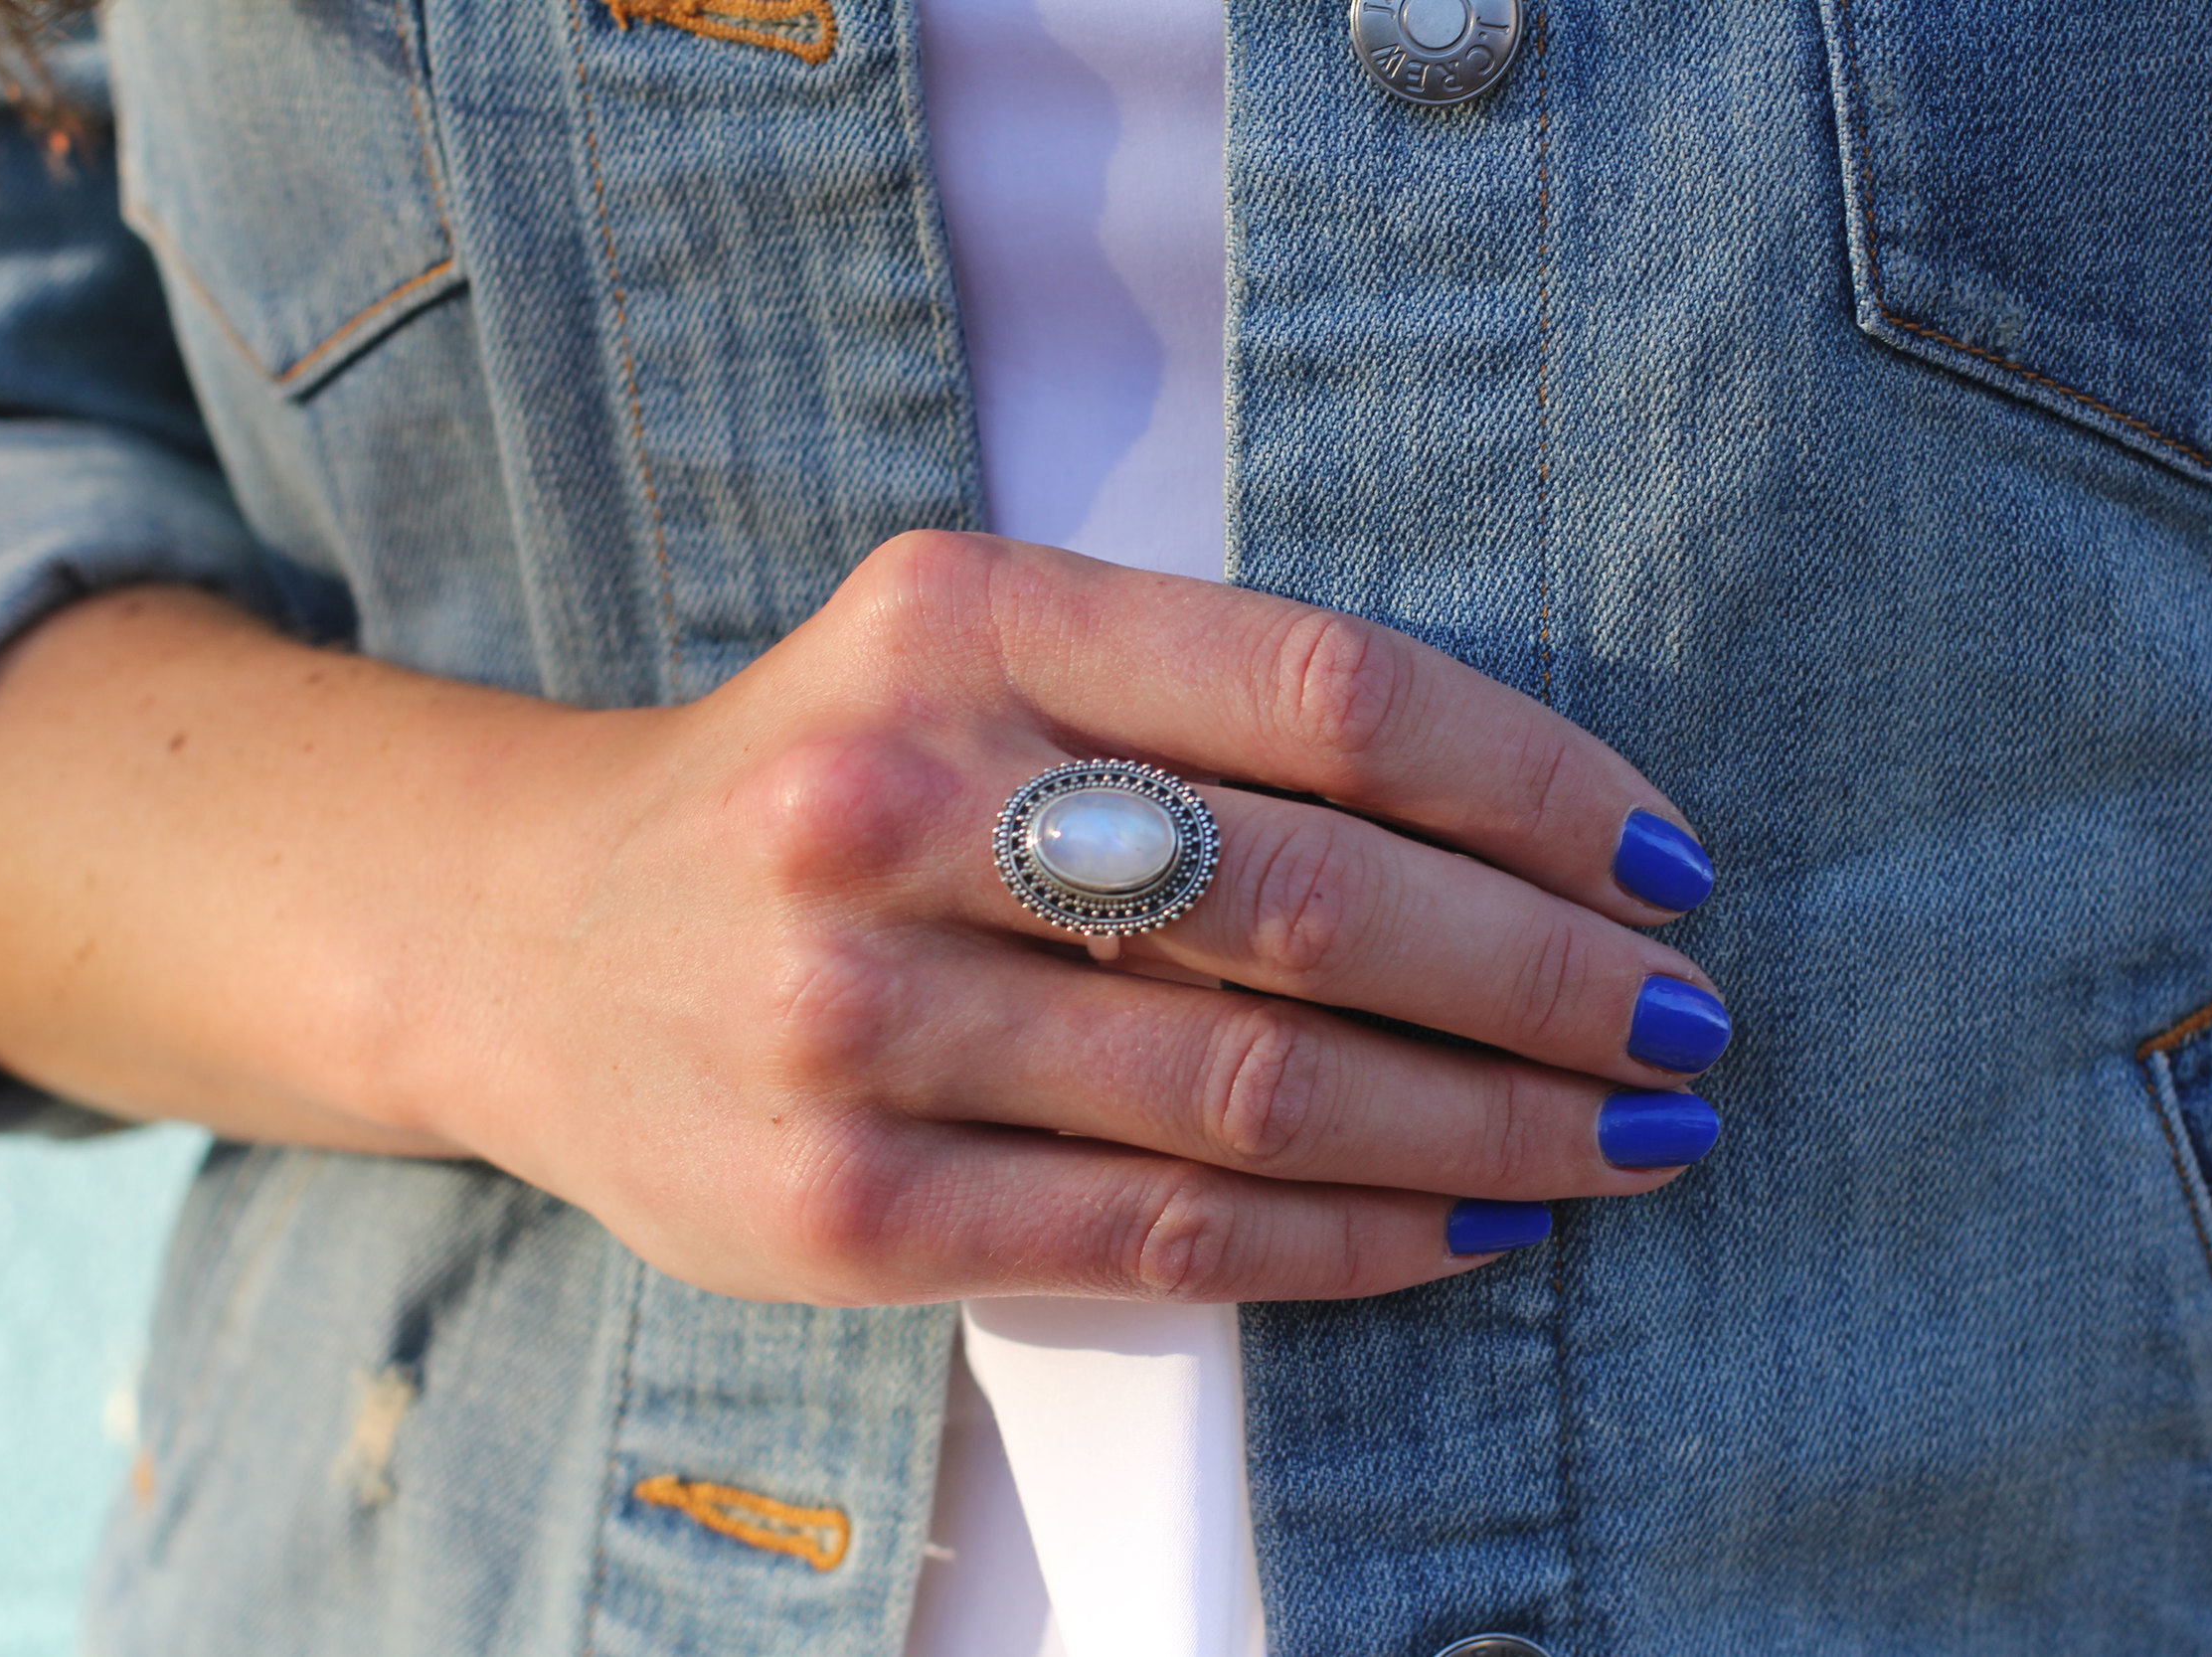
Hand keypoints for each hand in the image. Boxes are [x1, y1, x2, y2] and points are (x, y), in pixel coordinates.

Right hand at [0, 533, 1727, 1304]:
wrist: (526, 939)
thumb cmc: (814, 780)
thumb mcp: (962, 653)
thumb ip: (1190, 699)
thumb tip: (1512, 835)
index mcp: (959, 619)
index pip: (1325, 692)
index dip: (1535, 786)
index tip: (1662, 861)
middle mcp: (890, 800)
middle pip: (1309, 899)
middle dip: (1546, 980)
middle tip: (1685, 1030)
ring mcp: (849, 1015)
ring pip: (1251, 1089)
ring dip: (1483, 1127)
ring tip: (1621, 1143)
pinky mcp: (836, 1203)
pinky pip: (1156, 1233)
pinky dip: (1345, 1241)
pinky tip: (1461, 1228)